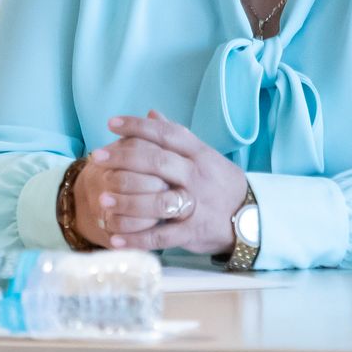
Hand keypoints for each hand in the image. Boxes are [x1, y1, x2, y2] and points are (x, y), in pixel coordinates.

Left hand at [89, 111, 247, 254]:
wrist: (255, 218)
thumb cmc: (221, 183)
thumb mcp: (205, 156)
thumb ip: (178, 137)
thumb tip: (152, 113)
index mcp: (200, 154)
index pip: (167, 134)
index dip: (138, 126)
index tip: (111, 123)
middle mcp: (197, 176)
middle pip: (157, 162)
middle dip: (123, 158)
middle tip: (97, 156)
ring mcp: (196, 204)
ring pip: (157, 199)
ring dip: (126, 199)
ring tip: (101, 198)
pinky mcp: (194, 231)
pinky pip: (162, 236)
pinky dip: (137, 239)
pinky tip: (115, 239)